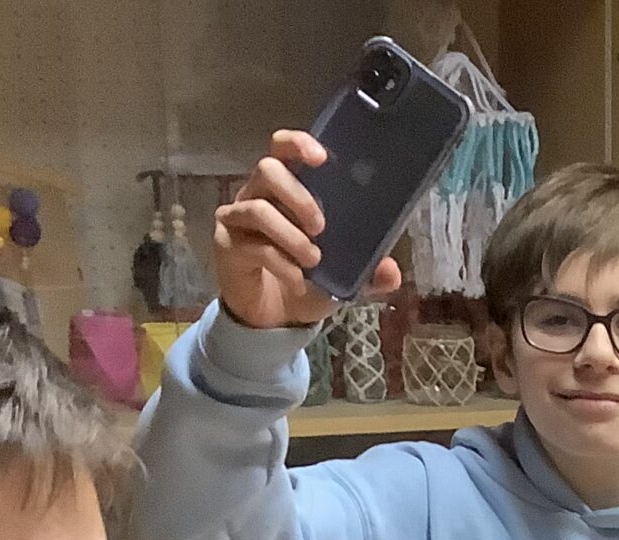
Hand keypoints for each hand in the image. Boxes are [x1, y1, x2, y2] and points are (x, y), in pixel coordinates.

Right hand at [214, 131, 401, 331]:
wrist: (275, 318)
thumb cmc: (307, 280)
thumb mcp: (345, 278)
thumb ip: (369, 272)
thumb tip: (391, 270)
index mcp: (287, 188)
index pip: (283, 148)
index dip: (298, 144)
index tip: (321, 158)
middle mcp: (259, 193)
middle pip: (268, 169)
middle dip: (298, 195)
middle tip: (322, 226)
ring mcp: (239, 217)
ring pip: (259, 208)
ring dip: (291, 234)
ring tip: (314, 260)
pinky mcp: (228, 244)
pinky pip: (253, 245)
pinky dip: (281, 263)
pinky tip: (298, 280)